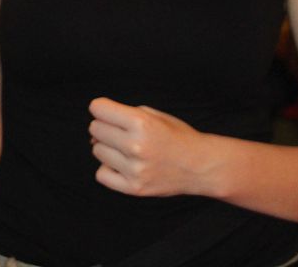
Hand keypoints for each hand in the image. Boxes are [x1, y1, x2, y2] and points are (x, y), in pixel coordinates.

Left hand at [88, 98, 209, 197]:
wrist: (202, 166)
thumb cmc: (177, 137)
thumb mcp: (154, 115)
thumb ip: (123, 114)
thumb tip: (96, 128)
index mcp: (141, 123)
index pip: (97, 108)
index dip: (101, 108)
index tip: (107, 113)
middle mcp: (136, 146)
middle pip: (95, 129)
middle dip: (105, 128)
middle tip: (122, 133)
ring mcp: (135, 169)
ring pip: (97, 151)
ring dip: (108, 148)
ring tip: (127, 150)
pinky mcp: (135, 188)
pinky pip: (101, 174)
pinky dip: (109, 169)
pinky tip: (124, 165)